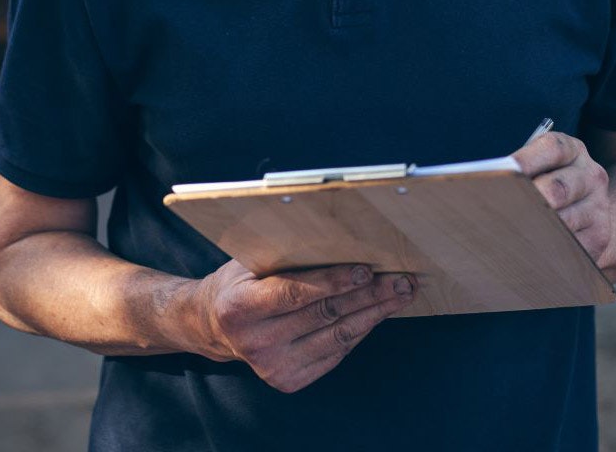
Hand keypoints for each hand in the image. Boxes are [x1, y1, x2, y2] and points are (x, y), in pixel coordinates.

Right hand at [194, 259, 415, 392]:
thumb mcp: (250, 261)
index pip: (295, 293)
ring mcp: (272, 367)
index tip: (366, 269)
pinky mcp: (289, 380)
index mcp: (240, 307)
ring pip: (337, 336)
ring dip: (374, 313)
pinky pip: (336, 351)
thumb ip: (284, 255)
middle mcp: (255, 342)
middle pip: (324, 315)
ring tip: (400, 294)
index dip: (332, 281)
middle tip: (400, 279)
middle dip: (368, 295)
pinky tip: (378, 312)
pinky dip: (361, 330)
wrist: (215, 326)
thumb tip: (338, 236)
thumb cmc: (240, 281)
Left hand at [513, 131, 610, 263]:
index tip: (505, 172)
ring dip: (535, 228)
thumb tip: (494, 184)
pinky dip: (548, 249)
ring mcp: (599, 207)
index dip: (526, 160)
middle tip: (503, 209)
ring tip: (509, 232)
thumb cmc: (549, 181)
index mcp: (573, 151)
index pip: (553, 149)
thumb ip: (522, 169)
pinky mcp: (599, 236)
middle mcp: (590, 175)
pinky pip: (571, 246)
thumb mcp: (540, 165)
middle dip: (529, 200)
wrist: (589, 208)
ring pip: (563, 221)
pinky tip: (529, 250)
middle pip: (558, 188)